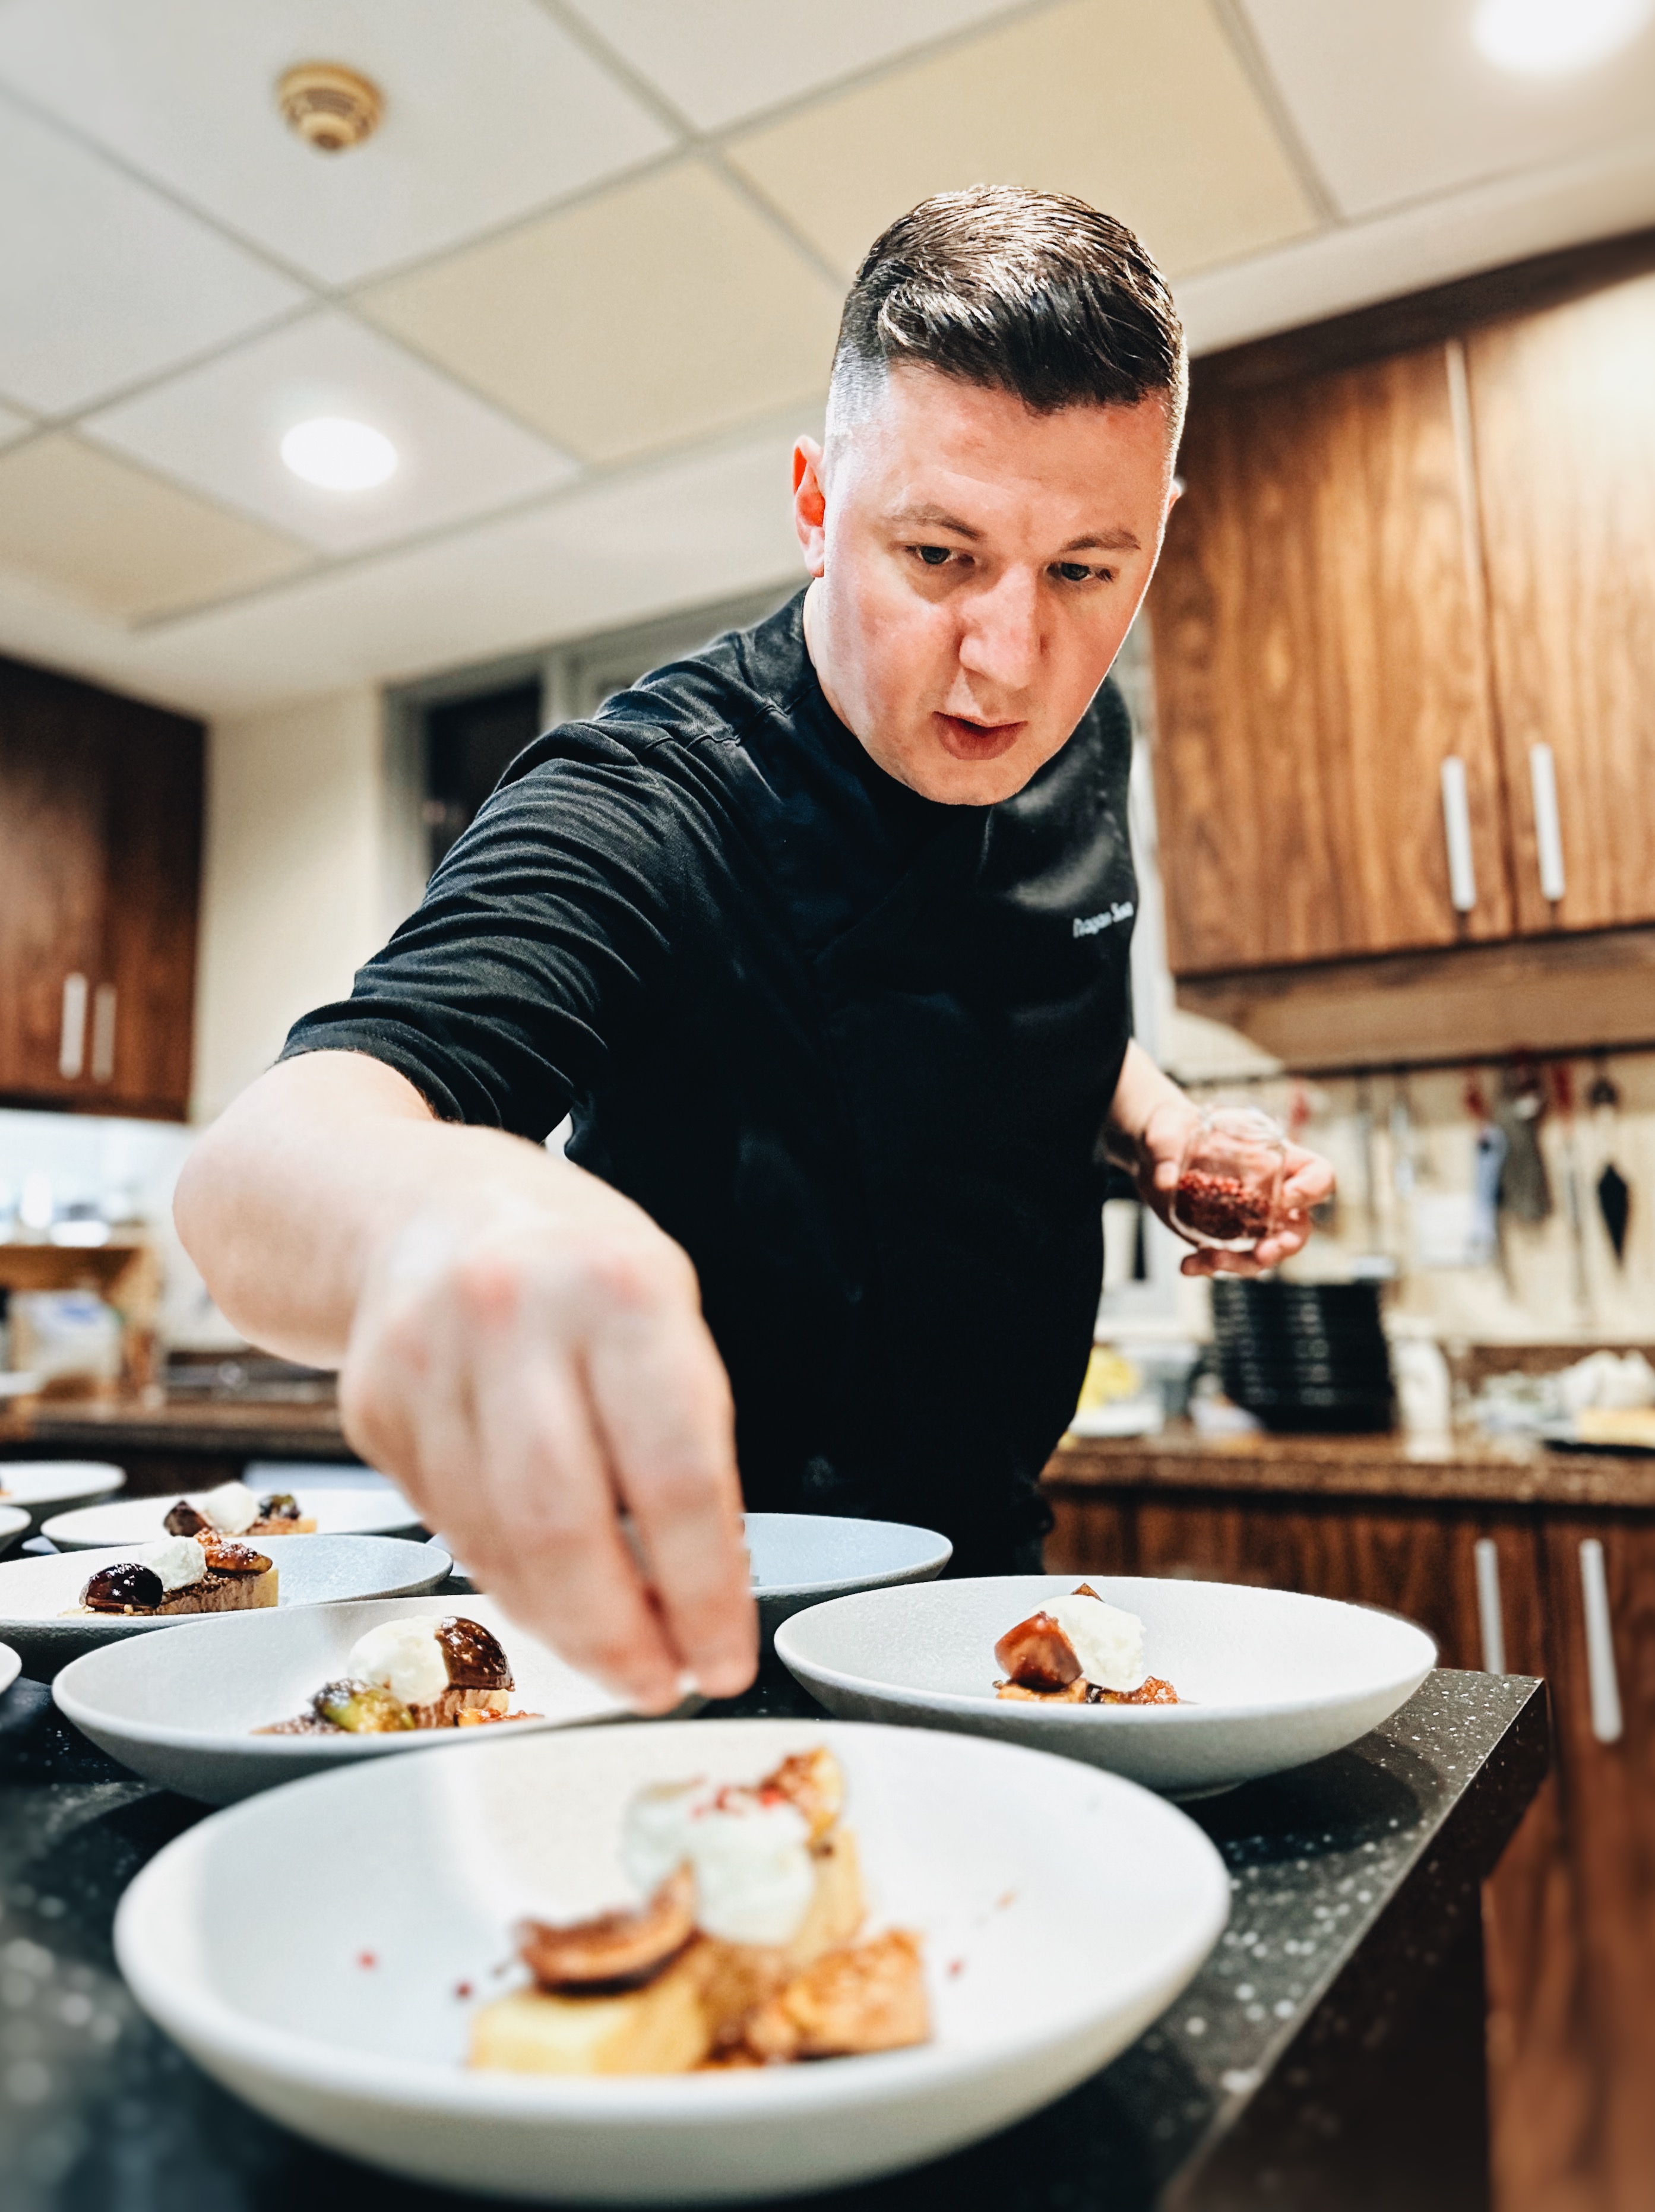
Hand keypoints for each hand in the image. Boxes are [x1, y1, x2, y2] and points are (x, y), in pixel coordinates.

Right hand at [338, 1184, 756, 1714]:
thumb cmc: (566, 1260)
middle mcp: (512, 1317)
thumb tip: (705, 1580)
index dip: (706, 1588)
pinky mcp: (370, 1406)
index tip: (725, 1655)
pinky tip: (546, 1598)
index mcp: (618, 1287)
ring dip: (562, 1625)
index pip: (673, 1474)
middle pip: (565, 1526)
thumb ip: (684, 1428)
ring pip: (496, 1544)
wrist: (408, 1202)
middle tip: (661, 1684)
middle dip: (620, 1634)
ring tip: (615, 1656)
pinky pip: (449, 1529)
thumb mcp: (658, 1301)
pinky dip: (505, 1582)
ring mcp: (426, 1361)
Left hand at [1131, 1094, 1335, 1275]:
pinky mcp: (1222, 1238)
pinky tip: (1187, 1266)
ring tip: (1210, 1260)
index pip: (1318, 1174)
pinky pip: (1227, 1261)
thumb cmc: (1172, 1130)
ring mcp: (1248, 1221)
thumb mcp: (1167, 1131)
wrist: (1152, 1155)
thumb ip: (1166, 1149)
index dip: (1312, 1190)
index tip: (1288, 1198)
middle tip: (1262, 1254)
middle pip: (1298, 1227)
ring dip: (1243, 1264)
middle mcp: (1269, 1195)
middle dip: (1285, 1246)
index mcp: (1274, 1160)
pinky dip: (1209, 1268)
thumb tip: (1164, 1181)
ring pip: (1264, 1253)